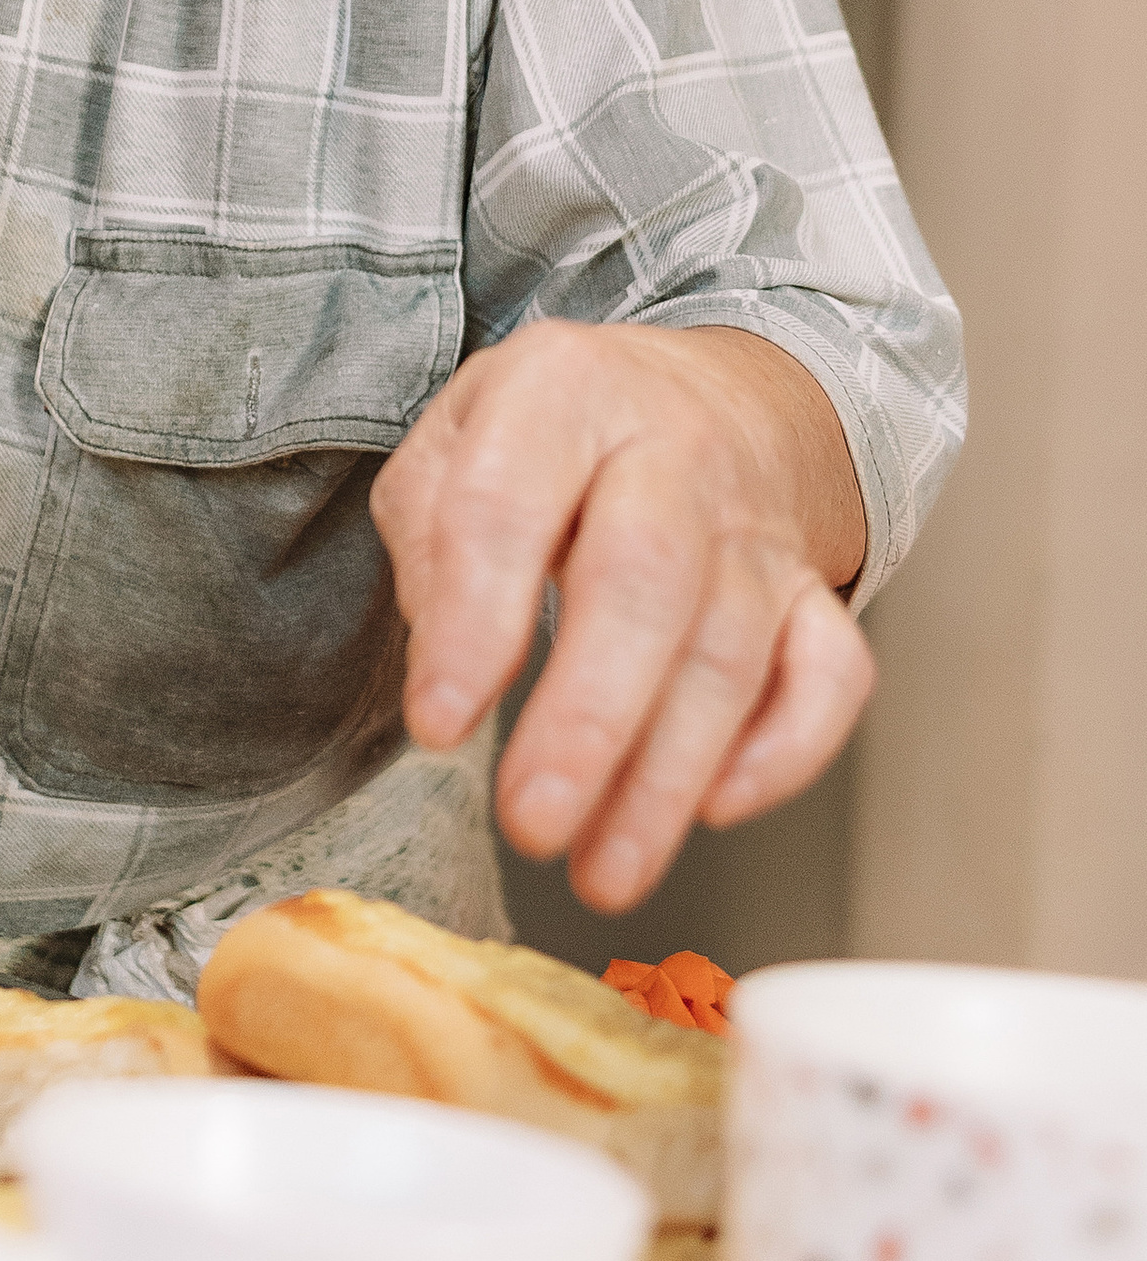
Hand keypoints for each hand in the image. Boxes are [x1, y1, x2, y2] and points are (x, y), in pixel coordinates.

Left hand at [370, 319, 872, 910]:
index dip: (472, 624)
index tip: (439, 725)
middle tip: (532, 823)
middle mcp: (672, 450)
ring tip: (601, 869)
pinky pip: (830, 676)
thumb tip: (449, 660)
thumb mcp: (457, 437)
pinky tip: (716, 809)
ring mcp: (754, 526)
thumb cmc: (559, 436)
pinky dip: (785, 750)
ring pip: (729, 651)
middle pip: (644, 579)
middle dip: (588, 717)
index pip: (506, 505)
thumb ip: (429, 534)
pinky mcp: (812, 591)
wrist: (710, 392)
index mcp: (562, 392)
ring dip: (664, 776)